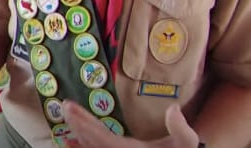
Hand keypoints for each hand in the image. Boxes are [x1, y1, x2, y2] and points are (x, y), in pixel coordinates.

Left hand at [63, 100, 199, 147]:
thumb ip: (181, 128)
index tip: (70, 108)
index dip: (85, 124)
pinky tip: (69, 141)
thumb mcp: (186, 144)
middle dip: (78, 124)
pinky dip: (81, 147)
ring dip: (77, 134)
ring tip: (65, 119)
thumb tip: (173, 108)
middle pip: (93, 142)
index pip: (102, 138)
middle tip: (64, 107)